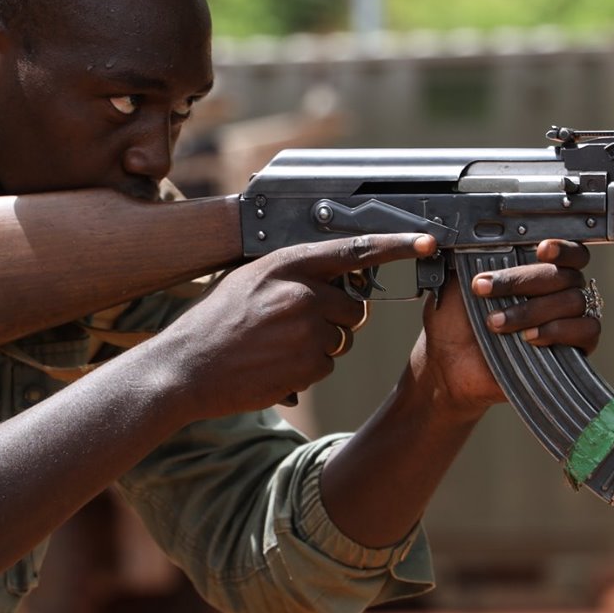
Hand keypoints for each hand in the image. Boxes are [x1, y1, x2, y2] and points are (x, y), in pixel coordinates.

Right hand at [153, 232, 436, 417]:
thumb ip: (291, 272)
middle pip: (352, 307)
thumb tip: (333, 276)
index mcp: (286, 264)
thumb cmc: (214, 323)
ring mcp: (306, 329)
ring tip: (274, 347)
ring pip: (340, 339)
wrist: (185, 368)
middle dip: (334, 319)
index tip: (428, 243)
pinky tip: (274, 365)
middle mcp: (301, 292)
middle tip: (293, 327)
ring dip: (317, 346)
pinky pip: (326, 365)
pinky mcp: (308, 362)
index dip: (396, 246)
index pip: (353, 250)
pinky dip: (306, 369)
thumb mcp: (248, 279)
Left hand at [410, 239, 599, 415]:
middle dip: (522, 280)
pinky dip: (558, 331)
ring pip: (574, 301)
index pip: (567, 252)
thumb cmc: (455, 323)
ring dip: (532, 310)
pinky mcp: (574, 350)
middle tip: (484, 289)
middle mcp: (557, 293)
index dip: (562, 247)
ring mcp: (567, 320)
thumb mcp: (459, 282)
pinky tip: (530, 338)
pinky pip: (587, 331)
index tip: (540, 249)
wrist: (448, 366)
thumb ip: (478, 255)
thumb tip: (484, 229)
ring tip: (496, 323)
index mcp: (536, 271)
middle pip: (565, 274)